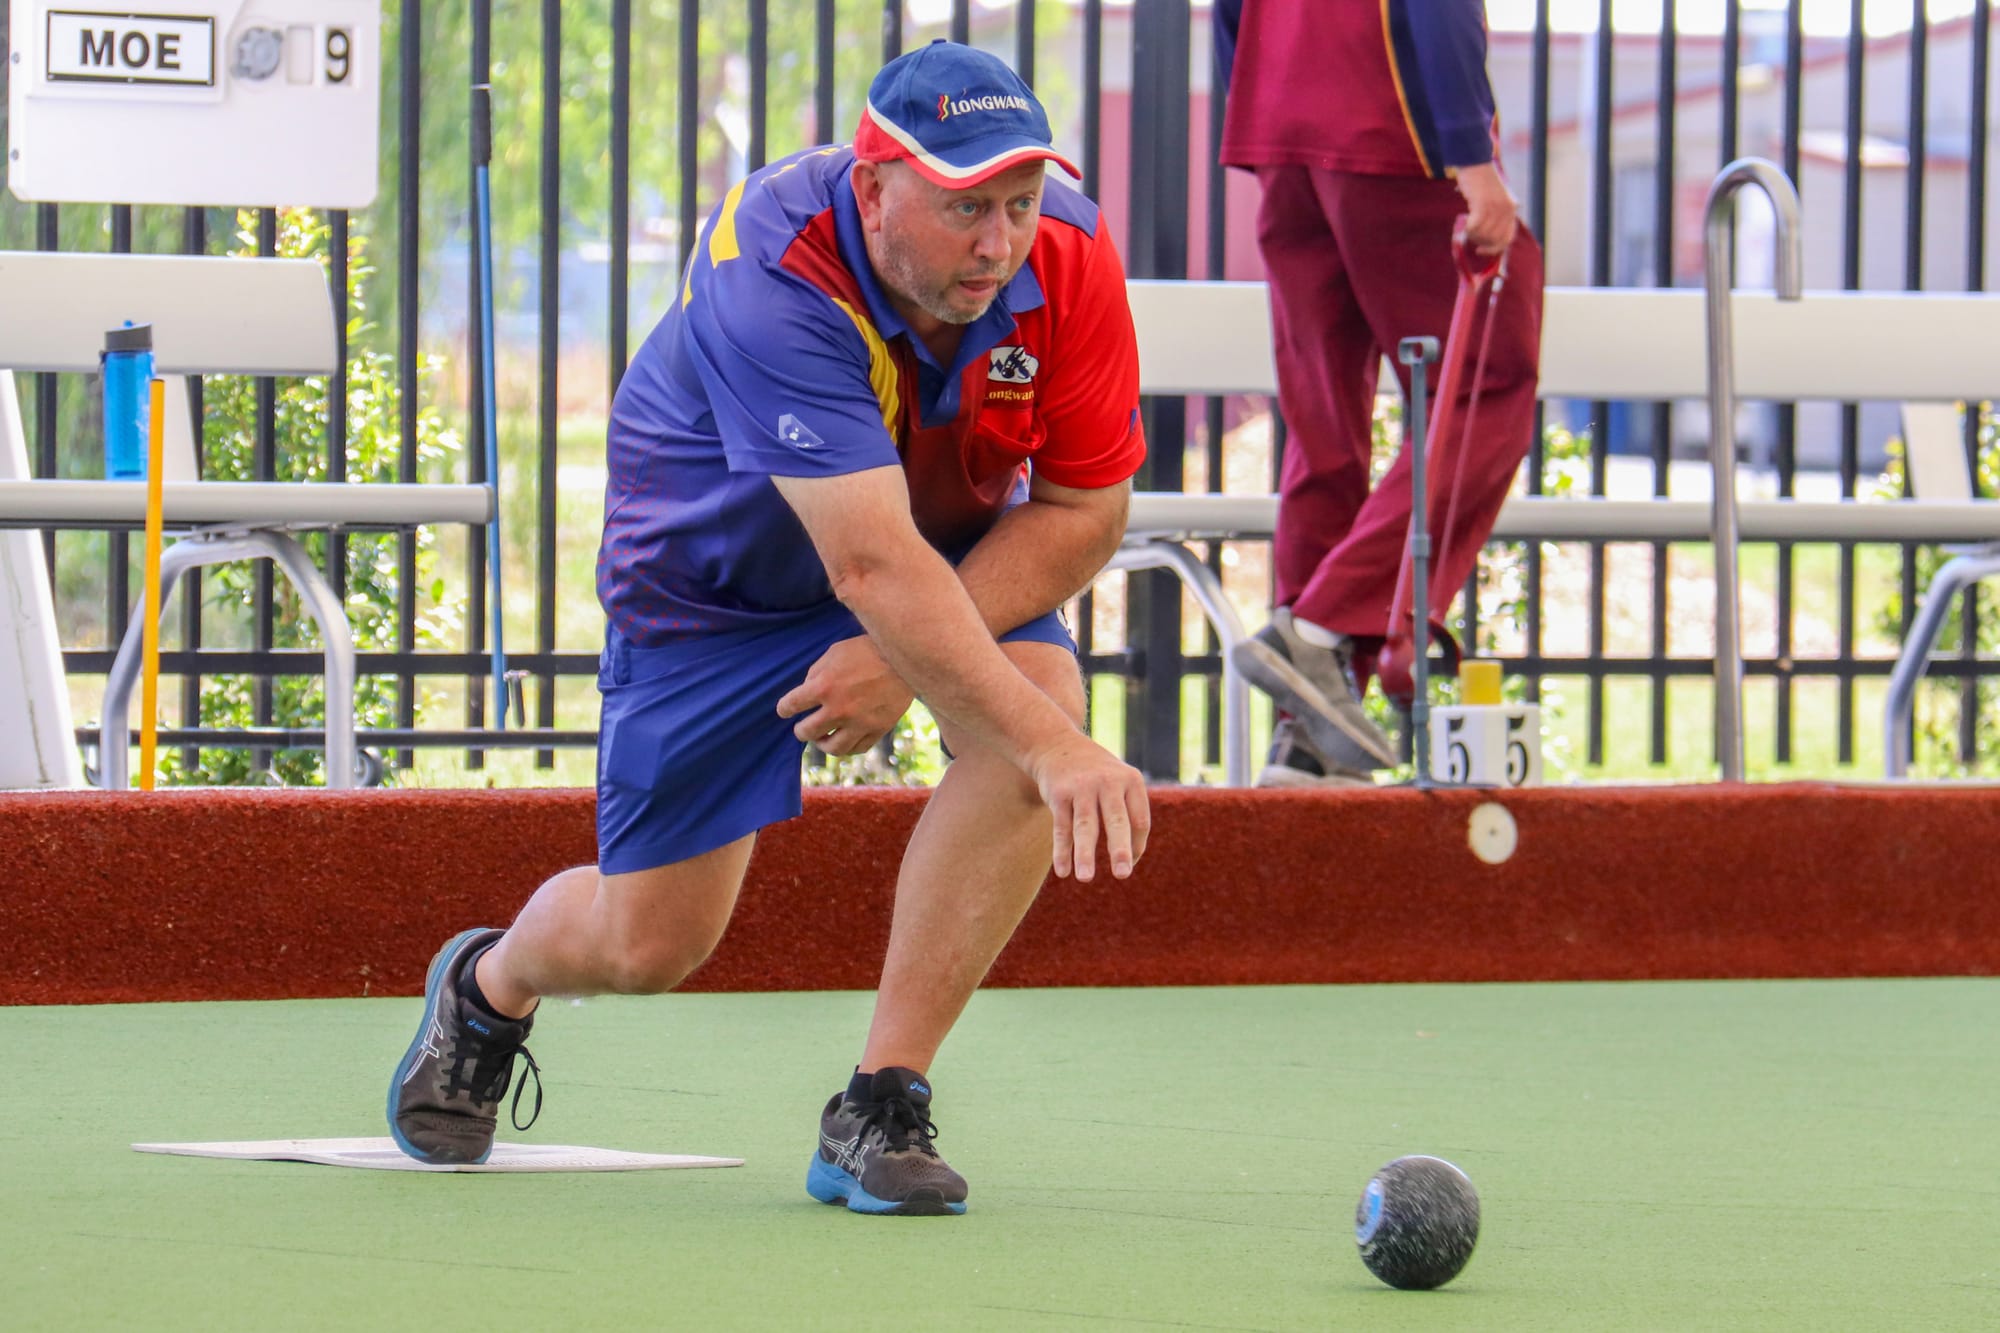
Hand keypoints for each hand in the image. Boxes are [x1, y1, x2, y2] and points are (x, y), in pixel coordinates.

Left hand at [776, 635, 914, 755]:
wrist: (905, 658)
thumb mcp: (835, 653)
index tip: (785, 710)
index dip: (784, 709)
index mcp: (823, 687)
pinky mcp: (878, 729)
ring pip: (832, 748)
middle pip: (807, 732)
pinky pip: (857, 748)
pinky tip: (844, 739)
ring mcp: (859, 722)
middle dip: (801, 730)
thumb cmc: (867, 650)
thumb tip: (806, 691)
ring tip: (822, 738)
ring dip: (822, 744)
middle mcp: (838, 709)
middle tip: (803, 728)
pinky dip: (847, 746)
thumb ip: (816, 673)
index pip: (791, 706)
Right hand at [1026, 731, 1151, 881]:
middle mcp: (1108, 782)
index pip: (1140, 820)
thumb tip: (1130, 857)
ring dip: (1084, 854)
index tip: (1128, 863)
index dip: (1136, 846)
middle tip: (1122, 874)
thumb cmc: (1096, 774)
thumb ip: (1128, 813)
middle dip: (1119, 849)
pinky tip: (1063, 871)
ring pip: (1085, 826)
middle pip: (1116, 820)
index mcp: (1131, 780)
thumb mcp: (1118, 781)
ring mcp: (1082, 787)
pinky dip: (1061, 850)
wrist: (1057, 745)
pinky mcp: (1058, 793)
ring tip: (1085, 878)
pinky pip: (1061, 826)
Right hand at [1455, 163, 1518, 257]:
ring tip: (1466, 225)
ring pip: (1483, 235)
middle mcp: (1507, 210)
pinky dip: (1467, 228)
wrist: (1475, 163)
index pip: (1506, 239)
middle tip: (1470, 234)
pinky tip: (1464, 220)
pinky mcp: (1483, 205)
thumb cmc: (1480, 182)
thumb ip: (1495, 217)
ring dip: (1472, 235)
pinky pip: (1474, 227)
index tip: (1480, 250)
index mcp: (1511, 210)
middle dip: (1479, 242)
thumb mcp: (1493, 200)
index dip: (1493, 249)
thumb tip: (1485, 238)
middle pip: (1493, 240)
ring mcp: (1496, 208)